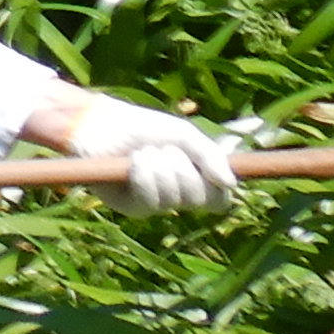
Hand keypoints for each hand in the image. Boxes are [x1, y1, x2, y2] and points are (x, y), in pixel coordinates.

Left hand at [55, 92, 240, 214]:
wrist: (102, 125)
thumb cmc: (144, 128)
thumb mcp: (183, 135)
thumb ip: (209, 156)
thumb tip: (231, 184)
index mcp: (195, 179)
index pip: (219, 199)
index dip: (218, 188)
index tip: (208, 167)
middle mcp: (178, 196)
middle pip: (200, 199)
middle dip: (185, 170)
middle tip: (166, 150)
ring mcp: (156, 204)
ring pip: (175, 199)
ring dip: (161, 169)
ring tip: (145, 152)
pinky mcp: (134, 208)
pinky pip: (150, 201)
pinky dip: (144, 176)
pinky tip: (134, 161)